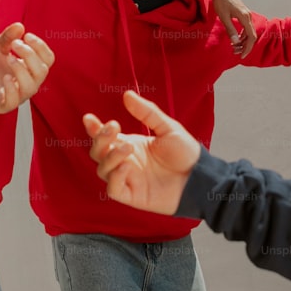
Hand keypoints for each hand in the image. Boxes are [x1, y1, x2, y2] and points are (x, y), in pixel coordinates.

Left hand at [0, 23, 54, 114]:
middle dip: (30, 54)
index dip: (40, 46)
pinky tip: (5, 77)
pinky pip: (14, 100)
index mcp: (31, 68)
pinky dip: (11, 87)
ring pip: (31, 86)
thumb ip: (8, 37)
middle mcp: (29, 83)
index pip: (48, 59)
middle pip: (42, 71)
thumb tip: (20, 26)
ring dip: (21, 69)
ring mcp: (18, 95)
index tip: (26, 36)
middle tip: (14, 44)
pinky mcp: (4, 105)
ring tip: (8, 58)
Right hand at [83, 90, 201, 214]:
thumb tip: (127, 95)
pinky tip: (127, 166)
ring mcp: (127, 179)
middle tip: (113, 128)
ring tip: (128, 148)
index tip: (89, 118)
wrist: (200, 177)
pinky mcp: (132, 196)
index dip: (93, 128)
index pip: (104, 137)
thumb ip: (147, 112)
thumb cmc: (186, 154)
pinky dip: (115, 177)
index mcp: (130, 144)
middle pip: (98, 152)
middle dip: (100, 139)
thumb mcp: (168, 128)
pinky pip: (113, 189)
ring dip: (110, 157)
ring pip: (102, 169)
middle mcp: (125, 161)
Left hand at [204, 0, 256, 57]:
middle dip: (245, 46)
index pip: (251, 37)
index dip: (248, 48)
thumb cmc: (221, 1)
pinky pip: (246, 27)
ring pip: (249, 32)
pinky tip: (236, 38)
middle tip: (236, 53)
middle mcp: (248, 16)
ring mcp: (246, 14)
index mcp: (245, 17)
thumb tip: (235, 42)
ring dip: (243, 41)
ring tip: (234, 47)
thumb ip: (230, 30)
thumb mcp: (223, 17)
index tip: (241, 55)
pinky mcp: (243, 13)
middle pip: (252, 36)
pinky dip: (242, 35)